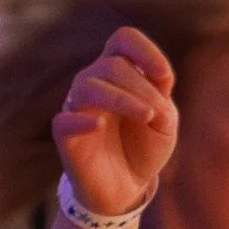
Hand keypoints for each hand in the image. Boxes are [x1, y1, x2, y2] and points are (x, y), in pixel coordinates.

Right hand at [52, 25, 177, 223]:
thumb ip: (162, 99)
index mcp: (118, 73)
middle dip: (141, 87)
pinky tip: (100, 125)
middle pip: (112, 65)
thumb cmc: (144, 149)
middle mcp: (94, 82)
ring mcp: (77, 107)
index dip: (143, 50)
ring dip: (121, 98)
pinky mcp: (65, 135)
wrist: (127, 188)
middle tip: (157, 114)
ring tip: (146, 116)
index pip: (123, 40)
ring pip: (89, 85)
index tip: (164, 75)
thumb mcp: (164, 124)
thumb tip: (156, 80)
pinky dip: (81, 121)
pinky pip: (64, 121)